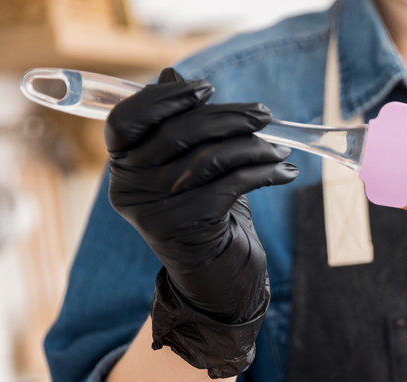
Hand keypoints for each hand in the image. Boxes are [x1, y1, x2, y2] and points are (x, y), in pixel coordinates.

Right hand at [106, 67, 297, 377]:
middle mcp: (128, 188)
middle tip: (263, 115)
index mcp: (122, 168)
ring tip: (278, 148)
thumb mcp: (189, 168)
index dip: (165, 98)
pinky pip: (231, 185)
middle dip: (227, 118)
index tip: (208, 88)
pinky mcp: (186, 227)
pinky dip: (264, 173)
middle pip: (178, 133)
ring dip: (253, 147)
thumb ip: (178, 127)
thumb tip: (172, 75)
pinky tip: (285, 172)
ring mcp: (154, 210)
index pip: (127, 119)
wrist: (216, 280)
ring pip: (209, 158)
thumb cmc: (204, 215)